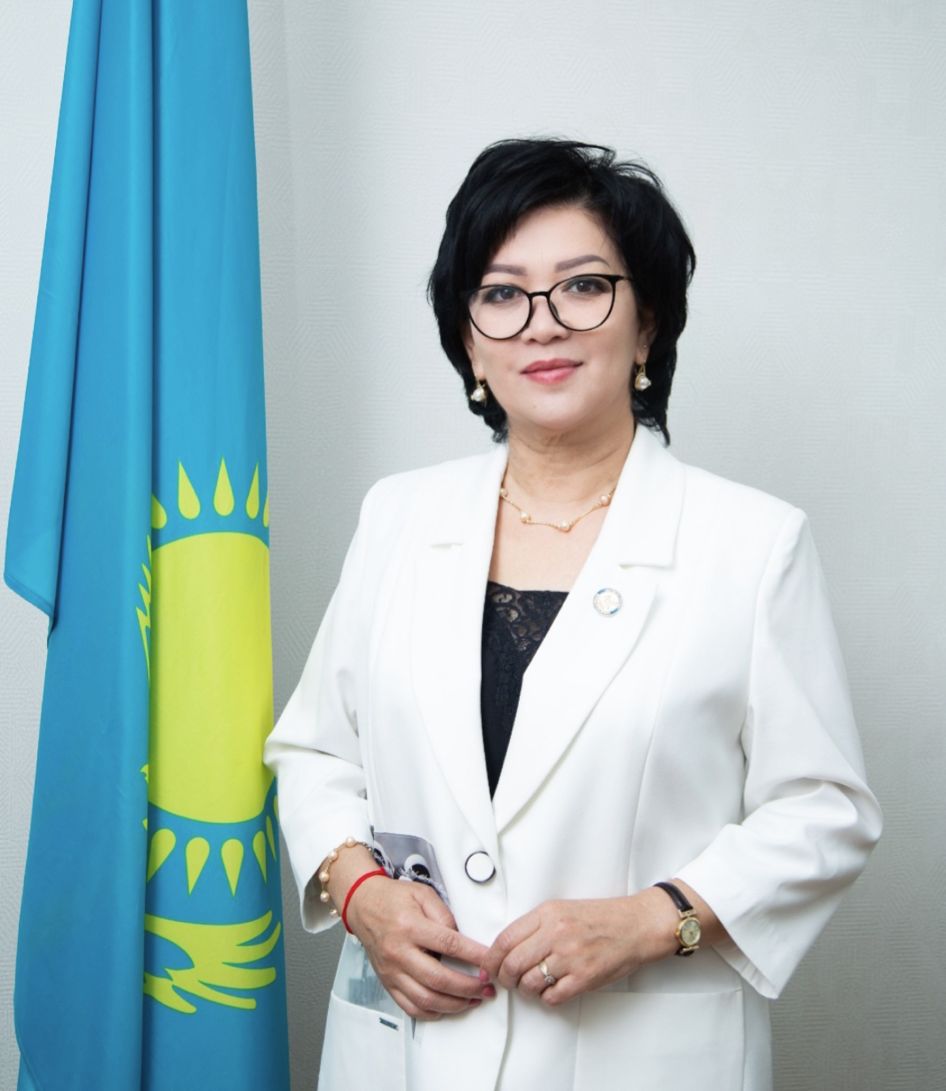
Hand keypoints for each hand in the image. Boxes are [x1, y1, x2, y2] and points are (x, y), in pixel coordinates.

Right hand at [345, 876, 494, 1020]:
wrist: (363, 905)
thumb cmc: (393, 898)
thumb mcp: (422, 894)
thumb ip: (444, 914)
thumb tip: (462, 938)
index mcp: (409, 926)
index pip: (449, 944)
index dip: (474, 956)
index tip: (490, 962)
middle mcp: (399, 952)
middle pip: (438, 978)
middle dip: (468, 987)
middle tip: (487, 987)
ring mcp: (392, 971)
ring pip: (425, 999)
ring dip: (454, 1004)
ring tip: (473, 999)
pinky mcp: (387, 982)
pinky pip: (410, 1007)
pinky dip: (432, 1012)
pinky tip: (447, 1007)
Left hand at [482, 890, 675, 1005]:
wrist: (636, 925)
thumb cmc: (600, 918)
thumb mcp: (562, 909)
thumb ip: (535, 926)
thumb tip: (507, 949)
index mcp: (547, 913)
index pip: (505, 939)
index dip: (491, 958)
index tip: (488, 967)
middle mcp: (556, 933)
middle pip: (512, 964)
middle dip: (505, 978)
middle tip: (508, 981)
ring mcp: (570, 957)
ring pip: (529, 983)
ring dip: (526, 990)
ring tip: (532, 986)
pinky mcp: (584, 978)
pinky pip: (552, 997)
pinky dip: (546, 998)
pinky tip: (552, 990)